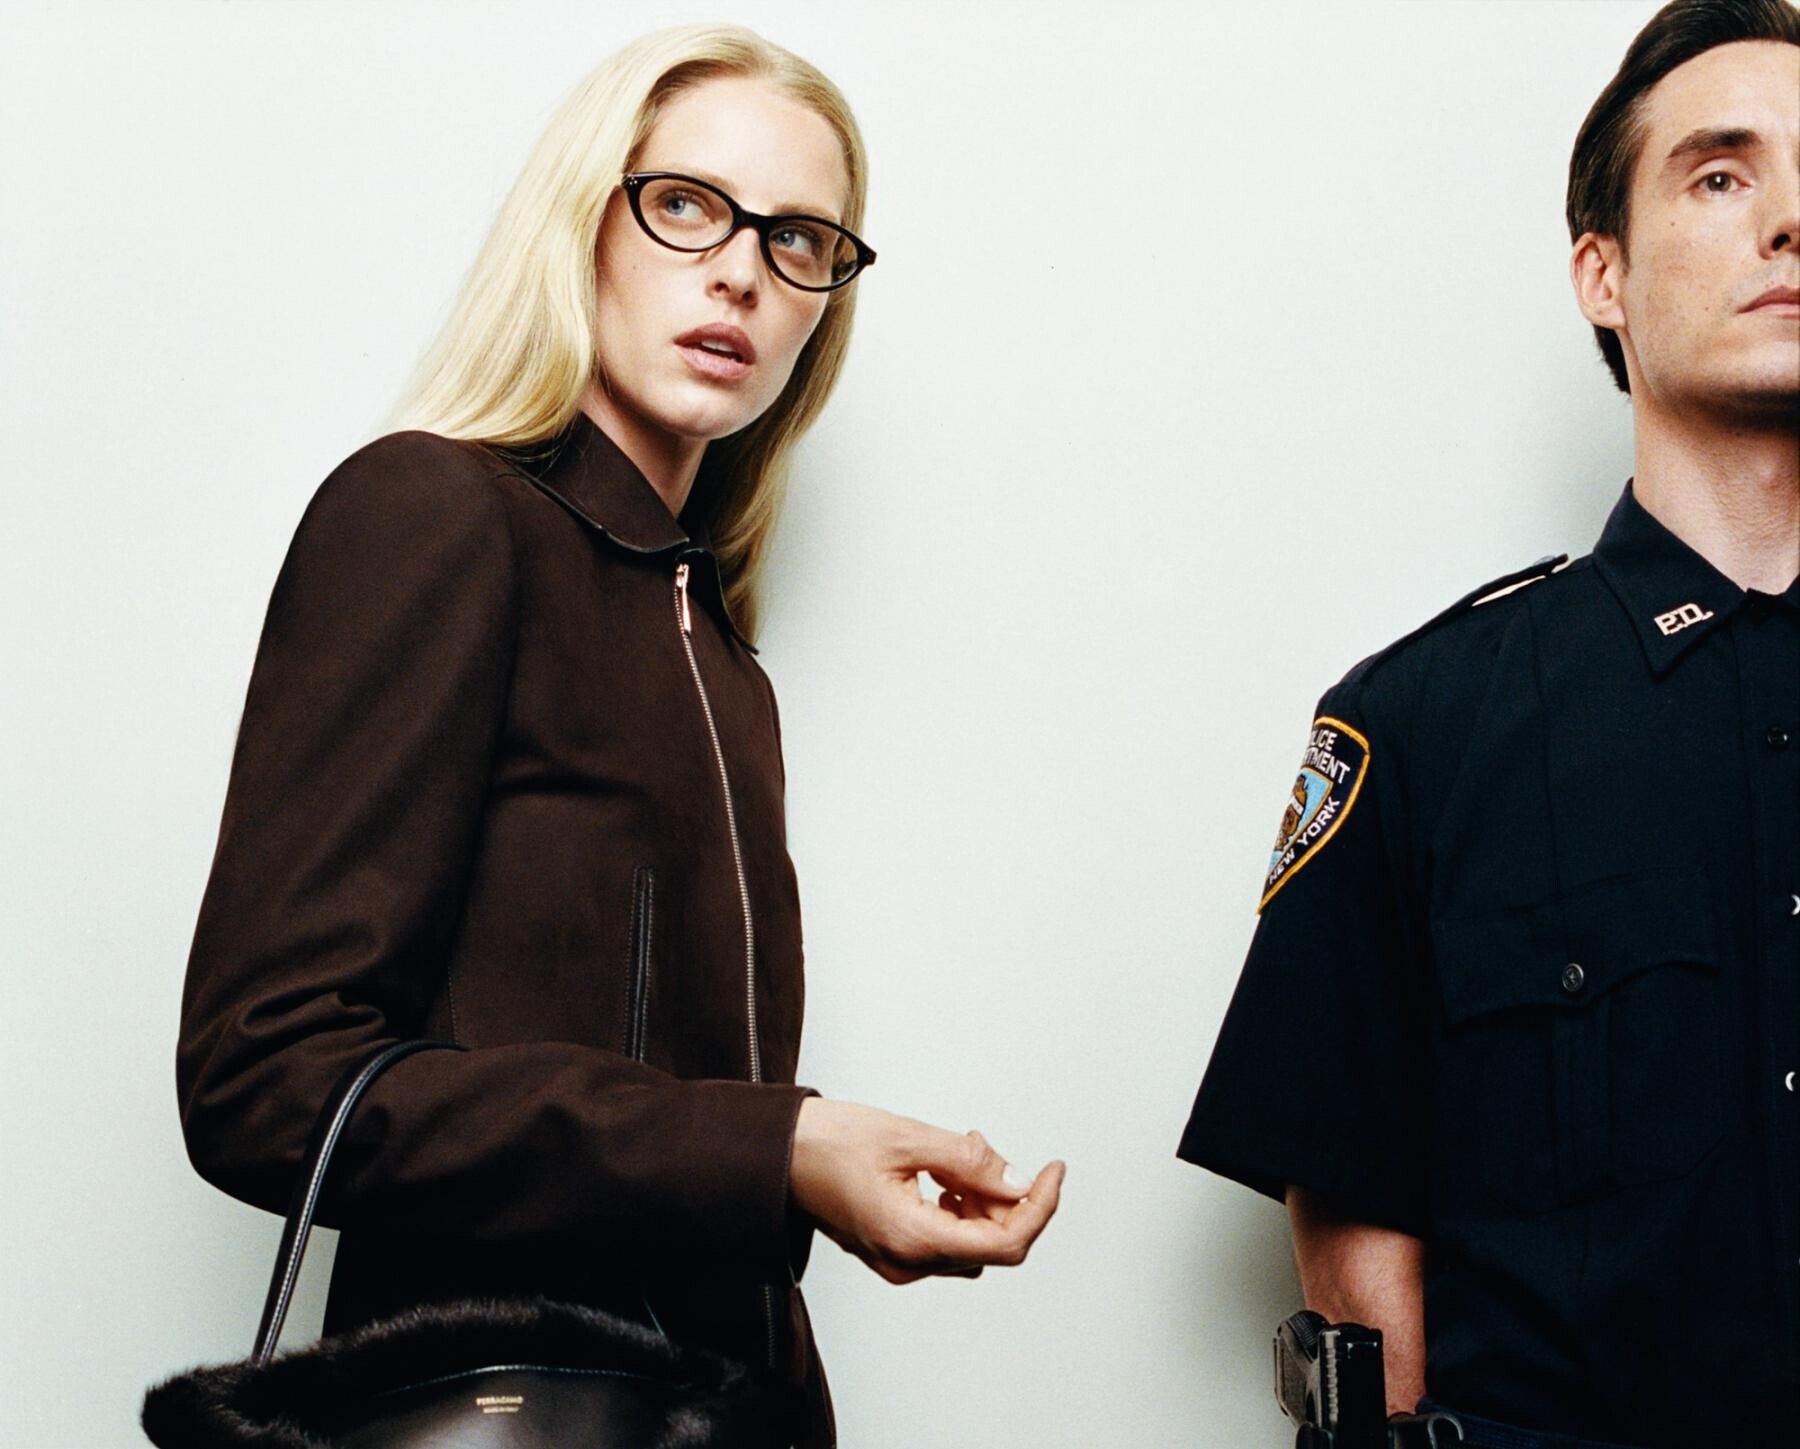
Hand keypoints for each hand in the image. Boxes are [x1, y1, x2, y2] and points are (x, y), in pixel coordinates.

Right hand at [789, 1098, 1064, 1284]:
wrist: (776, 1154)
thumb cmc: (826, 1143)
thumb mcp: (908, 1137)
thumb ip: (969, 1162)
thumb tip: (1017, 1179)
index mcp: (911, 1238)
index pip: (1005, 1242)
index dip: (1040, 1206)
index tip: (1053, 1170)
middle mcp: (906, 1261)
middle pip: (990, 1244)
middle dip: (1004, 1196)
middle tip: (983, 1147)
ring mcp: (898, 1259)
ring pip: (970, 1241)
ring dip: (980, 1198)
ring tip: (959, 1151)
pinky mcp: (891, 1248)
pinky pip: (945, 1236)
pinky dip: (959, 1204)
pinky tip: (944, 1171)